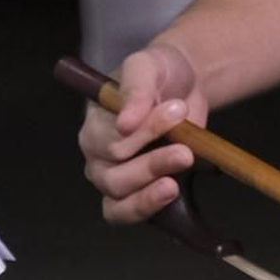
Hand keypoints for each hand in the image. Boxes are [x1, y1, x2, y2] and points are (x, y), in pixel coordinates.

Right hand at [78, 37, 207, 226]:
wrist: (183, 85)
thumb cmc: (159, 74)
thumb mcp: (148, 66)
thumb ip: (136, 90)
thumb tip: (125, 123)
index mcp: (94, 124)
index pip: (110, 140)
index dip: (144, 131)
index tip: (176, 111)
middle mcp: (97, 155)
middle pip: (114, 175)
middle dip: (151, 164)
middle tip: (185, 150)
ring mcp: (113, 178)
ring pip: (119, 200)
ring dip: (150, 192)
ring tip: (179, 174)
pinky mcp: (134, 193)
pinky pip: (127, 214)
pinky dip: (147, 208)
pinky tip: (171, 192)